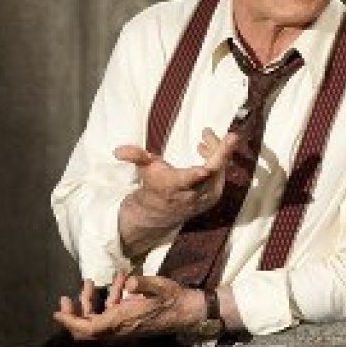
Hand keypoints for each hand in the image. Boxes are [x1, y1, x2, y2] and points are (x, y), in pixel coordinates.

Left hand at [53, 273, 206, 340]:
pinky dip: (109, 296)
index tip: (58, 312)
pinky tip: (119, 278)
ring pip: (97, 318)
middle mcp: (120, 326)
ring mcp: (124, 324)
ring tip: (89, 281)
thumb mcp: (161, 287)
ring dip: (89, 302)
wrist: (189, 311)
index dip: (72, 322)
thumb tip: (128, 282)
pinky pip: (112, 311)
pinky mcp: (130, 319)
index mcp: (123, 320)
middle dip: (74, 313)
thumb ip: (144, 283)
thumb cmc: (175, 299)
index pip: (90, 328)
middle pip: (88, 327)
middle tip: (66, 298)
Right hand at [117, 129, 239, 257]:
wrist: (159, 211)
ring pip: (221, 170)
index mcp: (176, 187)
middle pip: (214, 171)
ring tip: (205, 136)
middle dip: (220, 150)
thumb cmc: (153, 185)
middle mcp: (194, 194)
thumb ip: (135, 157)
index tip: (208, 164)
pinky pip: (221, 174)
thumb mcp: (144, 169)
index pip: (189, 179)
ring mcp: (207, 197)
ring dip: (217, 151)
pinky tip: (206, 149)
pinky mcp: (214, 195)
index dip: (199, 172)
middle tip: (227, 135)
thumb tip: (118, 151)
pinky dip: (218, 160)